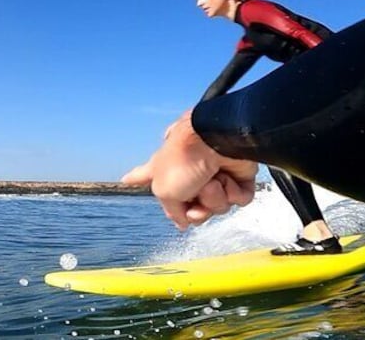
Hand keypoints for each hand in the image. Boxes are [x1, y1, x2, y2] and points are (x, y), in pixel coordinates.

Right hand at [121, 109, 257, 229]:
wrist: (217, 142)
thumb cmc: (184, 161)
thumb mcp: (163, 191)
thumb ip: (171, 211)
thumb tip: (183, 223)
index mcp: (163, 169)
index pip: (143, 176)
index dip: (135, 178)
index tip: (125, 179)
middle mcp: (187, 171)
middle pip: (190, 207)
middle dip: (196, 209)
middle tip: (195, 197)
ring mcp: (212, 173)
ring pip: (217, 206)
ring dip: (214, 199)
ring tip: (211, 180)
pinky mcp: (238, 175)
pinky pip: (239, 199)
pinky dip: (234, 194)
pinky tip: (229, 180)